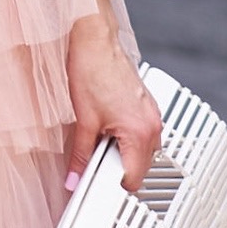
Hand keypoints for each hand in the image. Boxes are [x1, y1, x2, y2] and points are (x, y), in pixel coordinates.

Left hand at [63, 11, 159, 200]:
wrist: (95, 41)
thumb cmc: (91, 72)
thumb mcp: (83, 122)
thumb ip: (80, 156)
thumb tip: (74, 177)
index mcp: (140, 132)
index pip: (134, 179)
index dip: (113, 186)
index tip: (97, 186)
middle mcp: (152, 125)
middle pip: (141, 168)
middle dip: (118, 170)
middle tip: (94, 164)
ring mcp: (152, 114)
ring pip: (144, 151)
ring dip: (125, 154)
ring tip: (100, 144)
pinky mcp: (147, 106)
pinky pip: (144, 134)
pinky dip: (129, 139)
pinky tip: (109, 129)